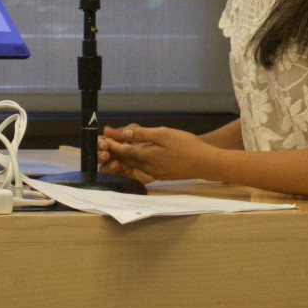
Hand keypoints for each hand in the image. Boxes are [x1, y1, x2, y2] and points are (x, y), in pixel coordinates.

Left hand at [97, 124, 217, 182]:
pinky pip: (141, 168)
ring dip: (124, 155)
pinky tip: (137, 155)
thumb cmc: (186, 146)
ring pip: (132, 164)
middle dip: (115, 149)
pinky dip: (135, 160)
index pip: (122, 150)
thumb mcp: (163, 134)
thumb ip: (142, 135)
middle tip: (108, 139)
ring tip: (119, 146)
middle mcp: (146, 167)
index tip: (105, 134)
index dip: (112, 142)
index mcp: (145, 156)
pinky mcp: (159, 174)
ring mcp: (153, 172)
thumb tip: (123, 134)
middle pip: (125, 159)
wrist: (203, 162)